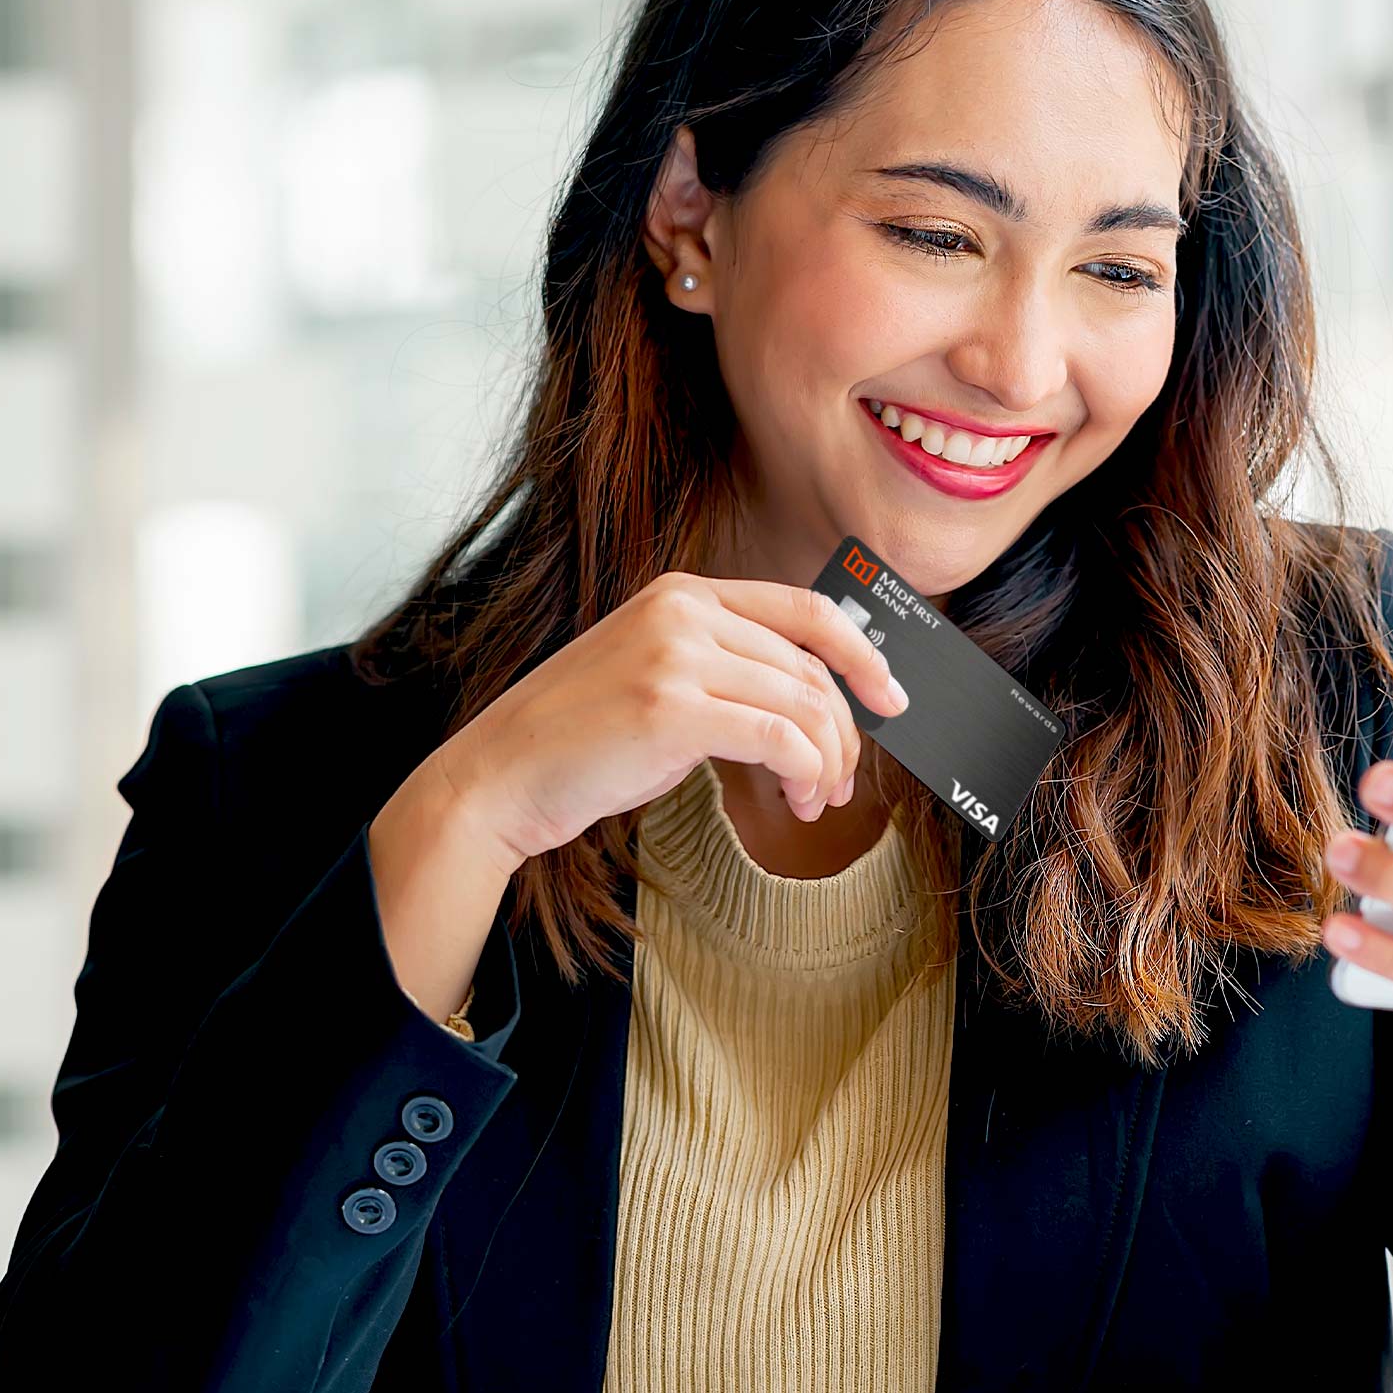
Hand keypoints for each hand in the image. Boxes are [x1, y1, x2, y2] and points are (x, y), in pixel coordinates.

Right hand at [431, 571, 910, 869]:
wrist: (502, 775)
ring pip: (801, 704)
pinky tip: (794, 799)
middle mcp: (683, 610)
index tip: (890, 695)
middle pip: (810, 667)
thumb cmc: (580, 740)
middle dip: (843, 732)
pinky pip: (778, 737)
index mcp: (684, 592)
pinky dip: (803, 772)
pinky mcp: (671, 708)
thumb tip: (811, 702)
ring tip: (814, 800)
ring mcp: (675, 655)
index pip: (806, 609)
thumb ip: (726, 669)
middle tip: (844, 781)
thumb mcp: (659, 678)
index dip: (863, 652)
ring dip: (825, 762)